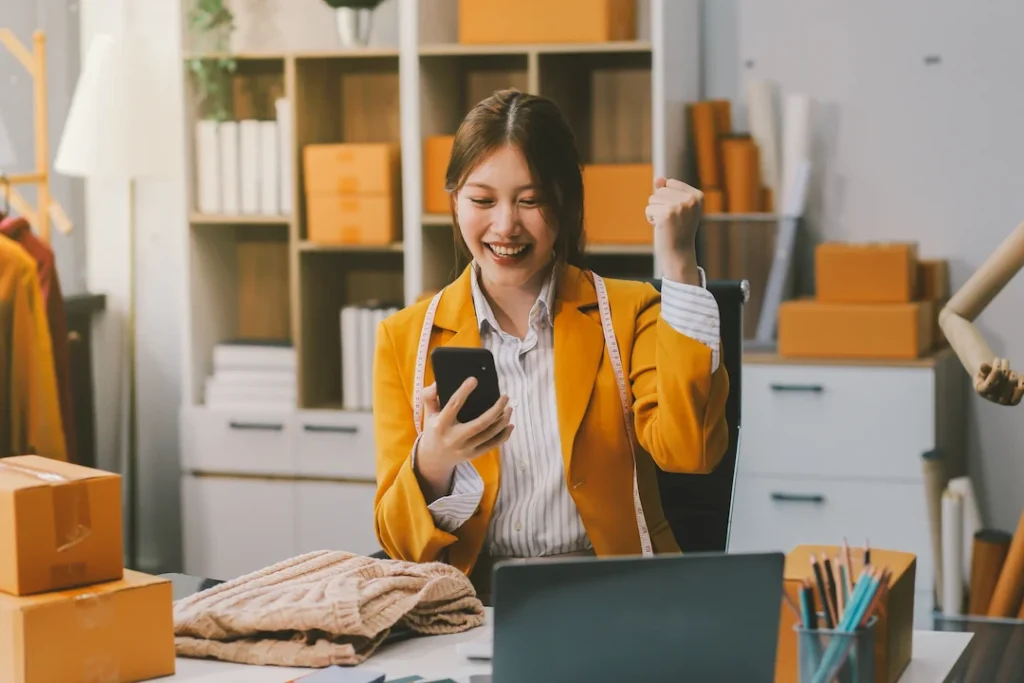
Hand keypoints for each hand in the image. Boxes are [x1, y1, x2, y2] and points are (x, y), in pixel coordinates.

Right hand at [415, 379, 513, 499]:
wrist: (433, 458)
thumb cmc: (433, 430)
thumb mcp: (428, 413)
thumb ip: (430, 397)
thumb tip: (438, 384)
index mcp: (441, 425)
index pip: (453, 405)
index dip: (464, 392)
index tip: (474, 380)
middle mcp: (454, 438)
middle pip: (479, 424)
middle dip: (495, 410)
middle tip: (505, 397)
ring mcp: (465, 448)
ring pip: (489, 434)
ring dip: (502, 421)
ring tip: (509, 408)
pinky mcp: (473, 455)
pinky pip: (492, 445)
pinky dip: (503, 435)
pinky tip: (510, 425)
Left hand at [646, 177, 702, 283]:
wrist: (679, 253)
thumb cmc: (677, 229)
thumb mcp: (676, 207)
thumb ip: (668, 190)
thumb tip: (657, 178)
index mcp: (697, 195)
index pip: (670, 183)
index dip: (668, 198)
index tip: (678, 214)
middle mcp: (690, 200)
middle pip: (661, 190)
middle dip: (661, 205)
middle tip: (672, 221)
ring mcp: (679, 206)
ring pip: (653, 198)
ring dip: (655, 212)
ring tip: (667, 224)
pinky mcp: (667, 214)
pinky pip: (649, 209)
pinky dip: (651, 218)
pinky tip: (661, 227)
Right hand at [975, 358, 1023, 405]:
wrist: (995, 384)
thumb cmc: (988, 375)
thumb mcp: (983, 371)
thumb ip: (984, 369)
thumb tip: (983, 365)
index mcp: (981, 391)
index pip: (990, 382)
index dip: (996, 369)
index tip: (997, 359)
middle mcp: (992, 398)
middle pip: (1003, 380)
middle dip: (1005, 368)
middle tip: (1004, 361)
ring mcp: (1004, 401)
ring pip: (1012, 381)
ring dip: (1012, 372)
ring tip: (1009, 371)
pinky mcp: (1014, 401)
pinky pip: (1021, 388)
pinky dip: (1022, 379)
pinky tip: (1020, 376)